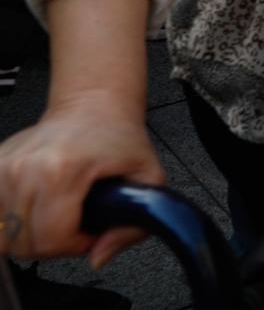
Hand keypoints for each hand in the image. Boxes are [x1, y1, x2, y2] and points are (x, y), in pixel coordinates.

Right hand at [0, 97, 164, 265]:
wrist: (93, 107)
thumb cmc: (118, 138)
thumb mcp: (148, 178)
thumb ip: (131, 227)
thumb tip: (98, 257)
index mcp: (61, 170)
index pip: (50, 239)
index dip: (74, 245)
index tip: (89, 231)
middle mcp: (26, 168)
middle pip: (23, 241)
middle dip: (53, 243)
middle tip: (75, 224)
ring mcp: (4, 168)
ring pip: (3, 234)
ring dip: (31, 233)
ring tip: (57, 213)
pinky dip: (13, 220)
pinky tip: (37, 206)